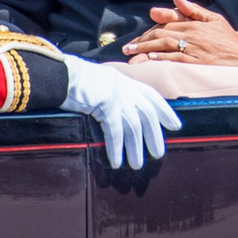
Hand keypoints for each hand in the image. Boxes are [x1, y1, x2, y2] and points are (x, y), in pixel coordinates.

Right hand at [60, 54, 180, 168]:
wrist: (62, 73)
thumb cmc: (77, 79)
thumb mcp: (102, 82)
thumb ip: (114, 93)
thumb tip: (119, 111)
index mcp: (125, 81)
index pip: (152, 96)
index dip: (164, 111)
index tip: (175, 125)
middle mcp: (125, 87)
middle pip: (147, 114)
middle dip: (154, 135)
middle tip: (158, 154)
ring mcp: (117, 95)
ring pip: (133, 126)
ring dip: (135, 148)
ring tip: (137, 164)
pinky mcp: (106, 103)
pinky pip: (115, 131)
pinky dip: (116, 147)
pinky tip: (116, 161)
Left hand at [122, 0, 237, 64]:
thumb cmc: (228, 39)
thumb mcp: (213, 19)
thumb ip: (193, 10)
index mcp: (194, 24)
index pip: (166, 24)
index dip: (150, 31)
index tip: (137, 37)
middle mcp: (192, 35)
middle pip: (162, 35)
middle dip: (142, 41)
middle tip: (128, 47)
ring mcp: (195, 49)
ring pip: (166, 46)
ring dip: (146, 49)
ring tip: (132, 53)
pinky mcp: (198, 62)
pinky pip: (177, 58)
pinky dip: (163, 58)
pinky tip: (152, 58)